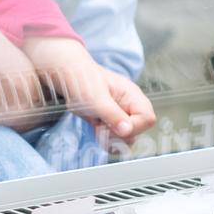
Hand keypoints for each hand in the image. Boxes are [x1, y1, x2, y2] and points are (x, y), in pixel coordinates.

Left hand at [23, 36, 155, 141]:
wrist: (66, 74)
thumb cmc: (81, 80)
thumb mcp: (96, 99)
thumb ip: (113, 115)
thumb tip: (127, 131)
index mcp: (132, 95)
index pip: (147, 119)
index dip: (133, 128)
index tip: (114, 128)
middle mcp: (130, 105)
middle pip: (139, 130)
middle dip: (120, 135)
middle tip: (101, 128)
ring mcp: (121, 113)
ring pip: (128, 137)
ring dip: (112, 139)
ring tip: (97, 128)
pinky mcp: (111, 120)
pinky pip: (117, 137)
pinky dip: (107, 139)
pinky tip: (96, 130)